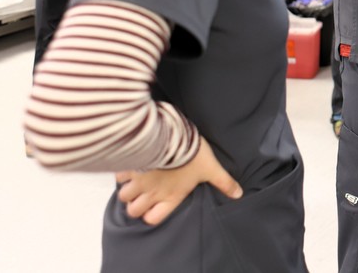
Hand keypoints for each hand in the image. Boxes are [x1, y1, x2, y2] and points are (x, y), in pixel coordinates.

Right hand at [115, 140, 241, 225]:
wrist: (173, 138)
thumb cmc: (192, 155)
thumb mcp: (211, 168)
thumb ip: (224, 182)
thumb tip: (239, 194)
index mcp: (171, 196)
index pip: (153, 219)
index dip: (151, 214)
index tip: (155, 204)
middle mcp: (151, 193)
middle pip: (133, 211)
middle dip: (136, 204)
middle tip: (144, 192)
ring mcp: (138, 182)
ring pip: (123, 196)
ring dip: (128, 189)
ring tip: (137, 179)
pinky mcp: (129, 167)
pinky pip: (118, 176)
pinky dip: (123, 173)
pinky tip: (132, 165)